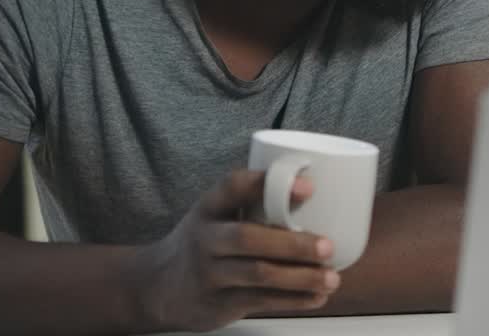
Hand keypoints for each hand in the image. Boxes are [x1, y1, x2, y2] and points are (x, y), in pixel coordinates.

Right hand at [133, 170, 340, 331]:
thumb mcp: (217, 215)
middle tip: (328, 246)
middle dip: (292, 244)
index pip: (233, 186)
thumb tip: (320, 195)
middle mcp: (205, 239)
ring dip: (301, 278)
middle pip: (248, 238)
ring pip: (258, 275)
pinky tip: (317, 296)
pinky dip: (293, 300)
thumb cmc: (205, 242)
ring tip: (332, 278)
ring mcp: (208, 274)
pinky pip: (260, 302)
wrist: (156, 287)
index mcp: (209, 208)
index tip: (309, 187)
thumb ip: (255, 206)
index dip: (268, 184)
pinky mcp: (217, 304)